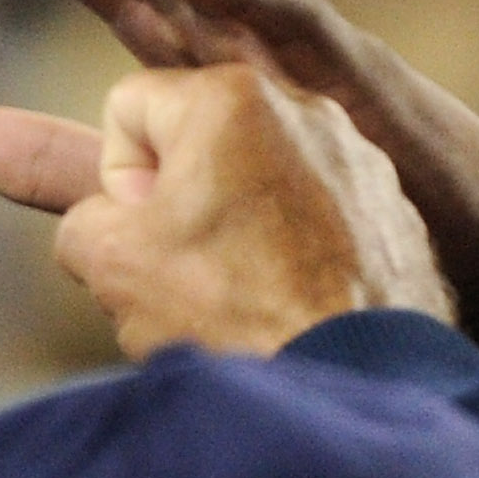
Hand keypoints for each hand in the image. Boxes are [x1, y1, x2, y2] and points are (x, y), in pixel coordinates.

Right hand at [39, 65, 452, 357]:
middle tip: (186, 273)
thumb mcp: (108, 263)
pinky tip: (294, 305)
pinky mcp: (395, 210)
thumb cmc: (232, 312)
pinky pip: (319, 215)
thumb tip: (105, 227)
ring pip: (260, 181)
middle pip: (199, 145)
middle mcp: (307, 108)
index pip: (128, 107)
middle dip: (178, 204)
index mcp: (232, 96)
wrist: (356, 381)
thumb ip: (83, 221)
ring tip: (243, 298)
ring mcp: (362, 158)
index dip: (117, 181)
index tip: (149, 237)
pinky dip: (297, 252)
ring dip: (236, 229)